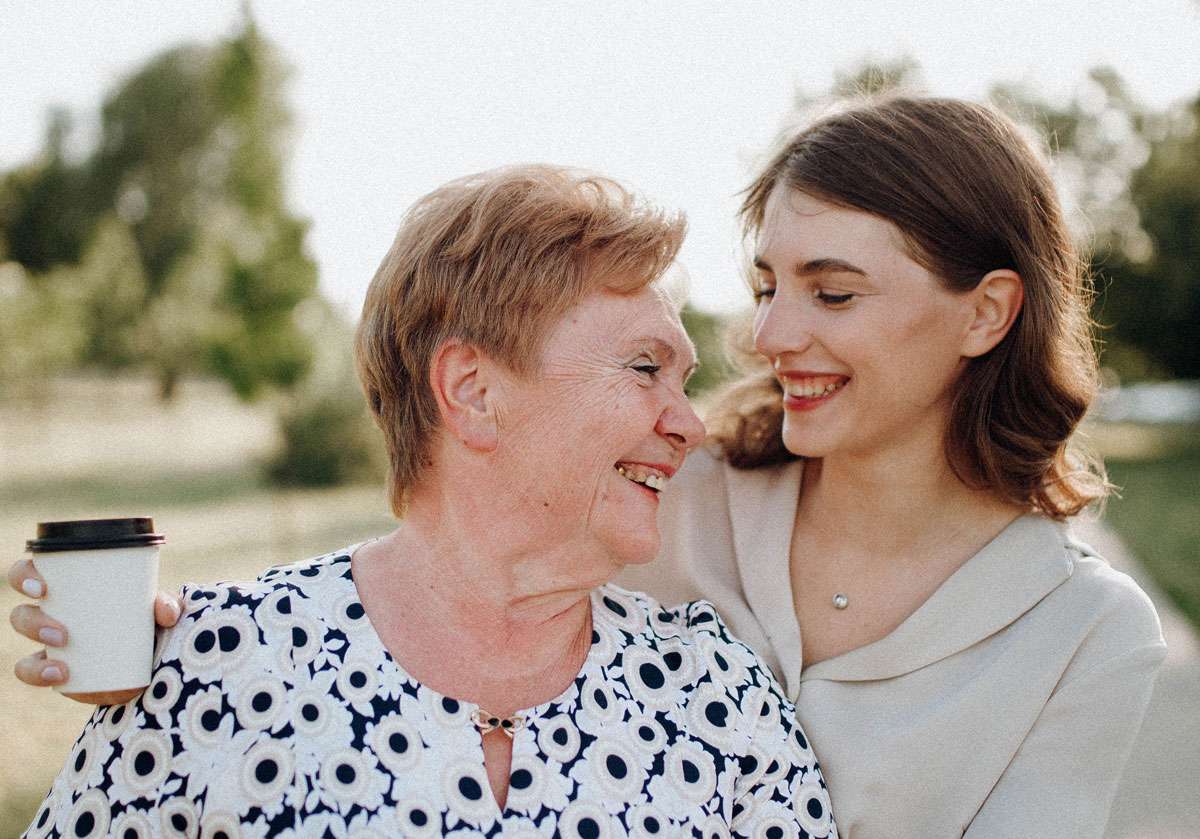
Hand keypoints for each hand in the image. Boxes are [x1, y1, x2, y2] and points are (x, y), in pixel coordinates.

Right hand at [8, 558, 183, 704]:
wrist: (152, 662)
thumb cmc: (149, 622)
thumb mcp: (159, 611)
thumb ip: (167, 605)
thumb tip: (164, 612)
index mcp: (69, 589)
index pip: (31, 574)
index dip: (24, 576)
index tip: (42, 587)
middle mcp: (53, 615)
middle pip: (21, 613)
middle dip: (32, 622)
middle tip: (61, 632)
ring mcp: (50, 646)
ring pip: (25, 647)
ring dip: (40, 655)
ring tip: (65, 656)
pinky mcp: (55, 671)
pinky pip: (34, 672)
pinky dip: (40, 673)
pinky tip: (60, 675)